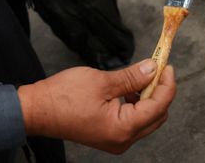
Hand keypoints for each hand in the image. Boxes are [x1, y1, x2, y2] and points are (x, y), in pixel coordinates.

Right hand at [17, 59, 176, 153]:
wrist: (37, 110)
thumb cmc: (63, 96)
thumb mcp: (101, 81)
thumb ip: (131, 77)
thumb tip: (152, 69)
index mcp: (122, 128)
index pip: (158, 106)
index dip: (166, 83)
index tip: (166, 64)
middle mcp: (122, 140)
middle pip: (157, 115)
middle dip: (160, 90)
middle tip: (157, 67)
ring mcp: (116, 140)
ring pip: (147, 119)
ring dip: (148, 96)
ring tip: (141, 75)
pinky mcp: (109, 136)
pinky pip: (133, 121)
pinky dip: (136, 104)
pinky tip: (129, 88)